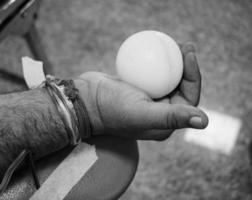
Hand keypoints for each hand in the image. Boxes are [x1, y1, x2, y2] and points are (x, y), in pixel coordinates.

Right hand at [74, 43, 207, 139]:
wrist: (84, 102)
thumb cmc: (111, 110)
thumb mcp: (142, 113)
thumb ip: (172, 117)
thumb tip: (204, 121)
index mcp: (164, 123)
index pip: (188, 98)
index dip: (193, 76)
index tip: (189, 54)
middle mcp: (158, 113)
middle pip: (179, 86)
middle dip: (186, 66)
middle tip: (184, 45)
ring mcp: (147, 100)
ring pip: (165, 78)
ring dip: (172, 62)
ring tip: (174, 43)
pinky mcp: (136, 89)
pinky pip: (150, 73)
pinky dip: (154, 61)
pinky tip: (154, 48)